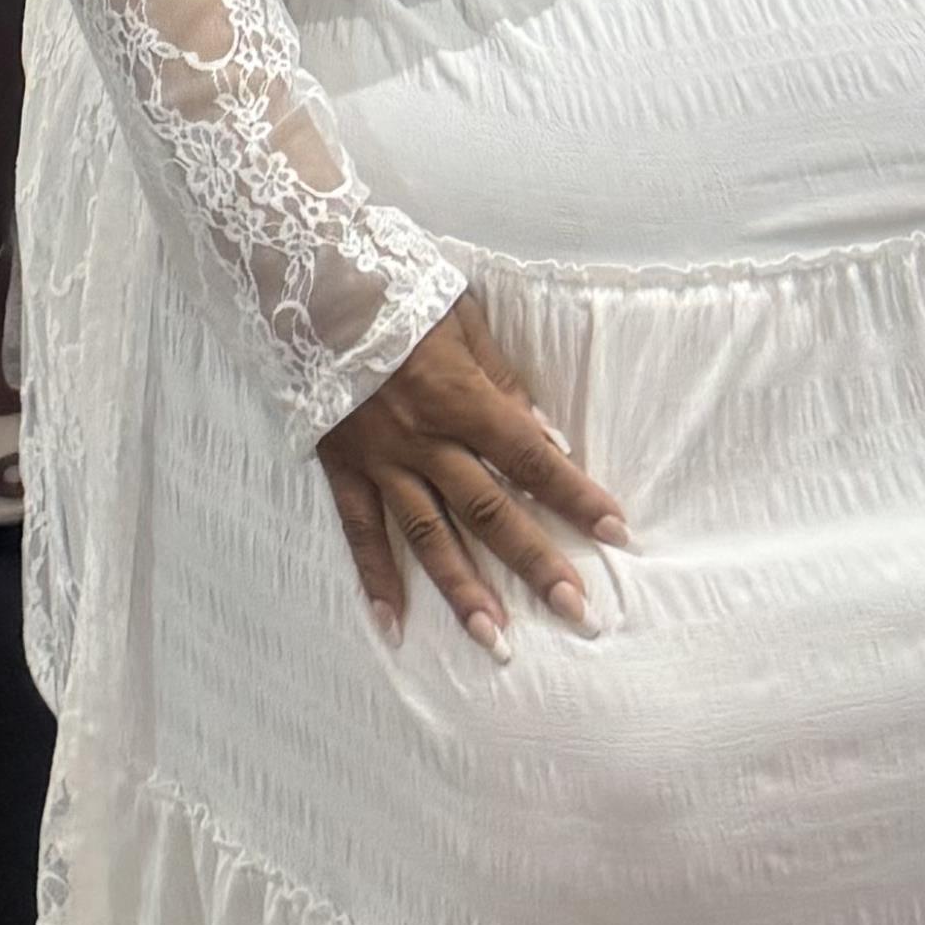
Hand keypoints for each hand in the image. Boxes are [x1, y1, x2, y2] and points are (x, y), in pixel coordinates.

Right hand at [315, 297, 627, 649]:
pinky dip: (375, 578)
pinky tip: (392, 624)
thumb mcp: (462, 319)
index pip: (531, 457)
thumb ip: (504, 381)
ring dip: (464, 590)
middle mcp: (424, 439)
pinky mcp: (343, 467)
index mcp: (461, 398)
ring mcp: (381, 460)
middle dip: (535, 562)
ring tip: (495, 640)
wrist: (308, 283)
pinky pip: (360, 530)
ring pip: (427, 535)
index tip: (616, 532)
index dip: (576, 495)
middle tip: (575, 611)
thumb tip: (547, 436)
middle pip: (489, 510)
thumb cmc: (396, 292)